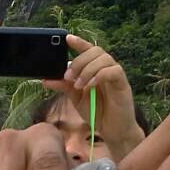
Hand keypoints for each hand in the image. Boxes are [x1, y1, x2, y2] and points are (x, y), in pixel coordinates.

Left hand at [42, 36, 144, 160]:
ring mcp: (115, 75)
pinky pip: (113, 70)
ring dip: (87, 70)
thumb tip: (46, 79)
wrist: (112, 130)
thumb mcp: (76, 98)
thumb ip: (64, 87)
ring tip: (78, 85)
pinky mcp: (123, 83)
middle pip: (95, 51)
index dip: (79, 42)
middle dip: (79, 61)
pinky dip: (99, 75)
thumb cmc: (97, 112)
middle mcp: (106, 68)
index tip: (67, 39)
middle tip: (68, 76)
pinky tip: (90, 86)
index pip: (88, 50)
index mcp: (95, 69)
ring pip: (104, 58)